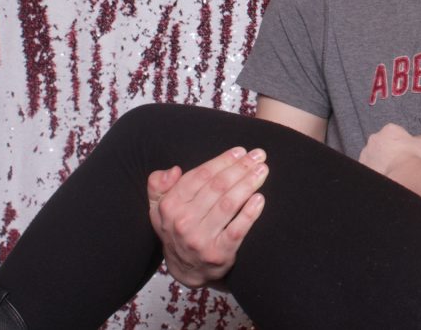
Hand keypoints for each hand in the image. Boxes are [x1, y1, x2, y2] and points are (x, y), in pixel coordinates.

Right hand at [147, 147, 268, 287]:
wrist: (187, 270)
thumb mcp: (159, 208)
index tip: (241, 151)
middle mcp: (183, 222)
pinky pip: (237, 229)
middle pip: (218, 187)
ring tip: (262, 170)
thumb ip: (158, 186)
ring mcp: (201, 239)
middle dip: (241, 167)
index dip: (222, 161)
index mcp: (169, 206)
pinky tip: (260, 198)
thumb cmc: (178, 229)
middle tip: (258, 156)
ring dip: (249, 183)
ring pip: (229, 204)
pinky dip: (250, 213)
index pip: (200, 176)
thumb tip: (173, 171)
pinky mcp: (219, 254)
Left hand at [359, 123, 420, 175]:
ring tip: (391, 167)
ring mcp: (367, 151)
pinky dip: (375, 168)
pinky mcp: (364, 164)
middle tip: (398, 159)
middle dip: (389, 149)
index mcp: (390, 129)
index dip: (401, 142)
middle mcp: (375, 137)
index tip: (405, 150)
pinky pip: (369, 165)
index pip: (395, 133)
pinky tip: (385, 172)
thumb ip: (419, 138)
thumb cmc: (413, 158)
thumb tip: (418, 140)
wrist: (404, 174)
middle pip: (382, 142)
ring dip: (380, 159)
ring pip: (374, 153)